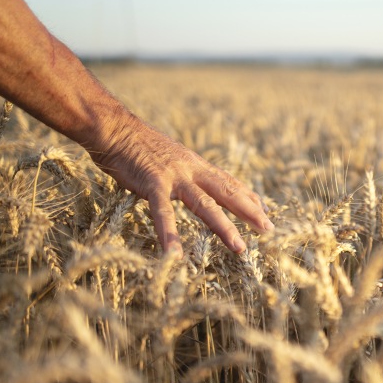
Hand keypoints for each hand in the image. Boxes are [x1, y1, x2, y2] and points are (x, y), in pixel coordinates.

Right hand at [90, 116, 272, 257]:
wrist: (114, 128)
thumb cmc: (138, 145)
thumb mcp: (171, 157)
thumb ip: (186, 172)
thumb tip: (198, 183)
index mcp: (196, 164)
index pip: (228, 182)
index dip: (248, 196)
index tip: (264, 210)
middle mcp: (191, 170)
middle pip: (227, 192)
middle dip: (249, 211)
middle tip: (268, 230)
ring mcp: (174, 177)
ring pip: (205, 204)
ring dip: (223, 227)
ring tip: (239, 247)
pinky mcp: (152, 184)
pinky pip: (163, 213)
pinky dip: (170, 234)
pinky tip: (175, 255)